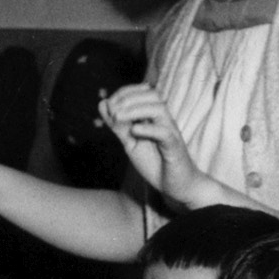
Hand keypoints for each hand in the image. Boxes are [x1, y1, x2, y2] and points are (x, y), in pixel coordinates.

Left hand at [99, 83, 200, 205]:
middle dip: (129, 97)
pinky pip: (164, 133)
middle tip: (113, 111)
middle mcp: (164, 121)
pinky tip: (134, 131)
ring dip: (136, 109)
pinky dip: (148, 129)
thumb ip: (117, 125)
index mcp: (154, 117)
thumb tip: (103, 103)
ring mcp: (170, 132)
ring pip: (159, 109)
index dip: (124, 93)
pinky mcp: (174, 147)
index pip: (143, 92)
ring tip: (118, 116)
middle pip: (152, 95)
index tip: (109, 105)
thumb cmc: (156, 163)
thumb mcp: (131, 143)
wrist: (176, 186)